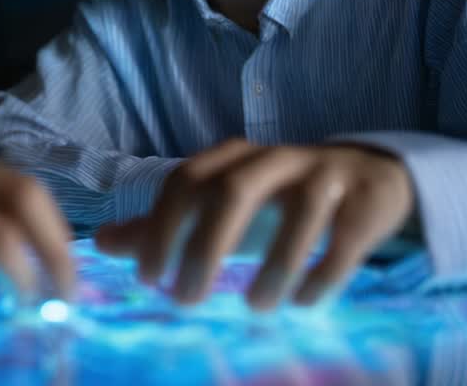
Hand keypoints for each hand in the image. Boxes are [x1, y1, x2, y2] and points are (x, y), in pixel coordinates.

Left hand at [95, 139, 414, 309]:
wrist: (366, 179)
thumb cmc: (274, 201)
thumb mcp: (217, 211)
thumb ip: (163, 225)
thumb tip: (100, 242)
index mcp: (231, 158)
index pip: (185, 181)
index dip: (162, 226)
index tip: (147, 276)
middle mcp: (274, 158)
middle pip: (233, 191)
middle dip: (206, 246)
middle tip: (186, 299)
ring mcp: (324, 175)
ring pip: (299, 211)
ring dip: (274, 263)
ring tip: (256, 307)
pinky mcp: (365, 201)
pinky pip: (345, 235)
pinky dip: (322, 271)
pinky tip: (304, 303)